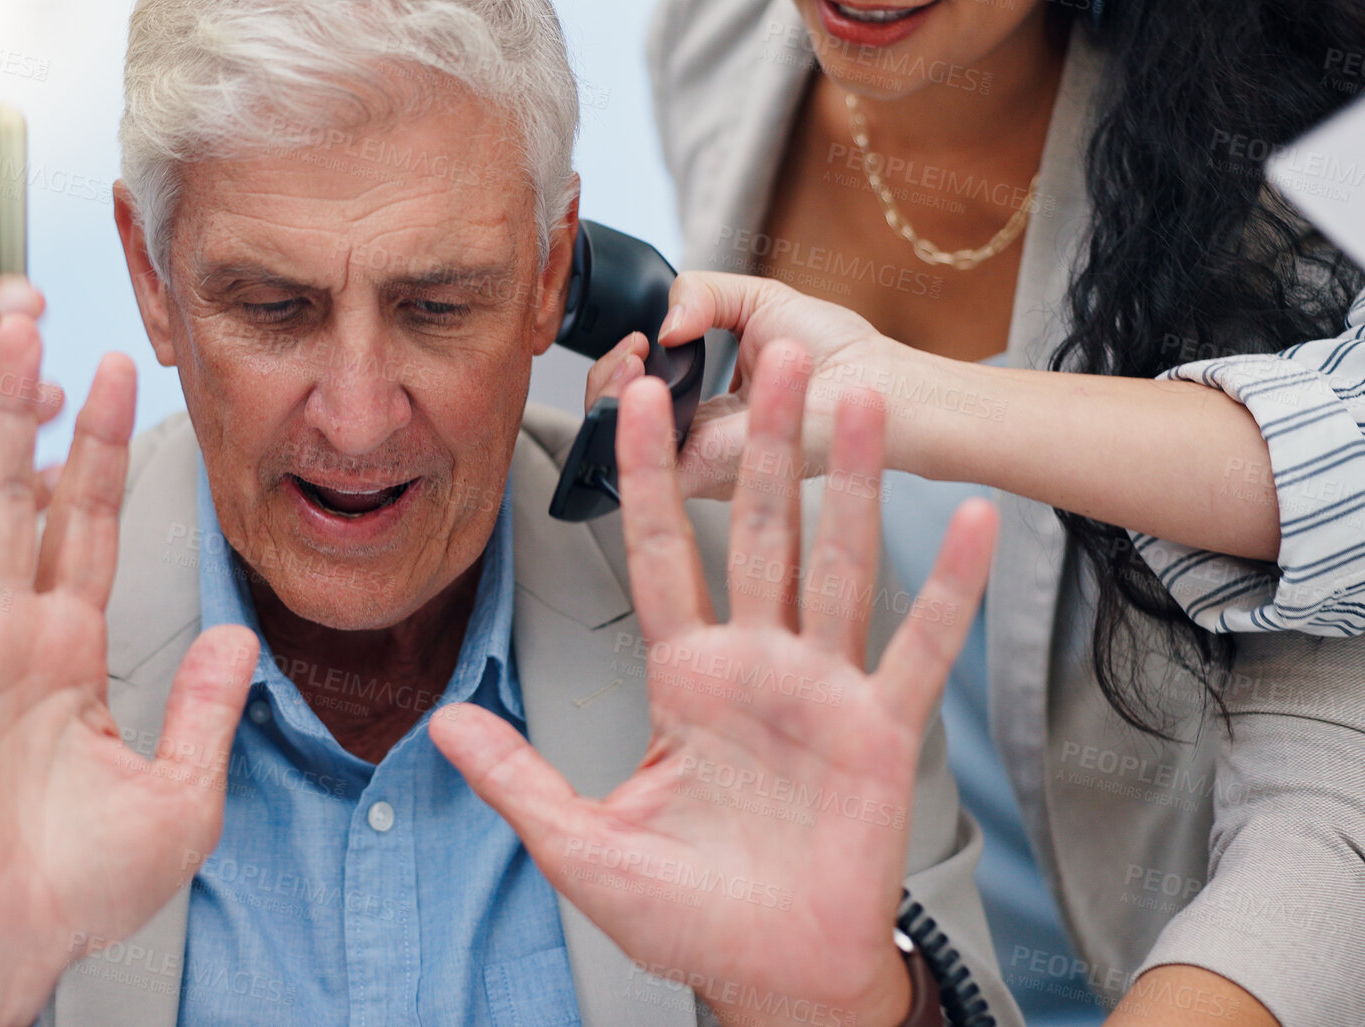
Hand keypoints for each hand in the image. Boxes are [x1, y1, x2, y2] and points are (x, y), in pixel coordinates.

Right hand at [0, 325, 257, 1026]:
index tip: (124, 369)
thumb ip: (202, 706)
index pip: (89, 520)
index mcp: (72, 645)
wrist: (14, 945)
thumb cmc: (85, 884)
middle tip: (25, 317)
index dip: (102, 446)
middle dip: (23, 407)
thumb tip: (237, 638)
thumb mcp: (179, 790)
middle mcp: (10, 632)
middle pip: (15, 494)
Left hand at [436, 342, 996, 1026]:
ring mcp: (823, 692)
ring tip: (862, 401)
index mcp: (686, 678)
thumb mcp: (580, 842)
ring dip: (854, 484)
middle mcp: (758, 667)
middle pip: (762, 533)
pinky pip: (916, 651)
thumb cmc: (685, 914)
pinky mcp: (881, 732)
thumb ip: (517, 777)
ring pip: (840, 566)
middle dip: (764, 444)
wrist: (769, 972)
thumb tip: (444, 721)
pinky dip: (945, 590)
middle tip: (775, 354)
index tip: (641, 401)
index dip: (650, 479)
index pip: (662, 555)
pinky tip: (968, 524)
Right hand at [583, 272, 904, 499]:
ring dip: (607, 394)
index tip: (642, 335)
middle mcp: (699, 447)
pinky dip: (623, 415)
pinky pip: (638, 457)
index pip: (637, 405)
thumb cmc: (842, 355)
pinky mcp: (706, 473)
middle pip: (613, 428)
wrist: (881, 387)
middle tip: (633, 347)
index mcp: (707, 418)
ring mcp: (699, 465)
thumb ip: (701, 295)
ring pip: (613, 445)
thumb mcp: (758, 301)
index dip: (619, 369)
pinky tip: (640, 380)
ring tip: (633, 357)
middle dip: (602, 382)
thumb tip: (662, 325)